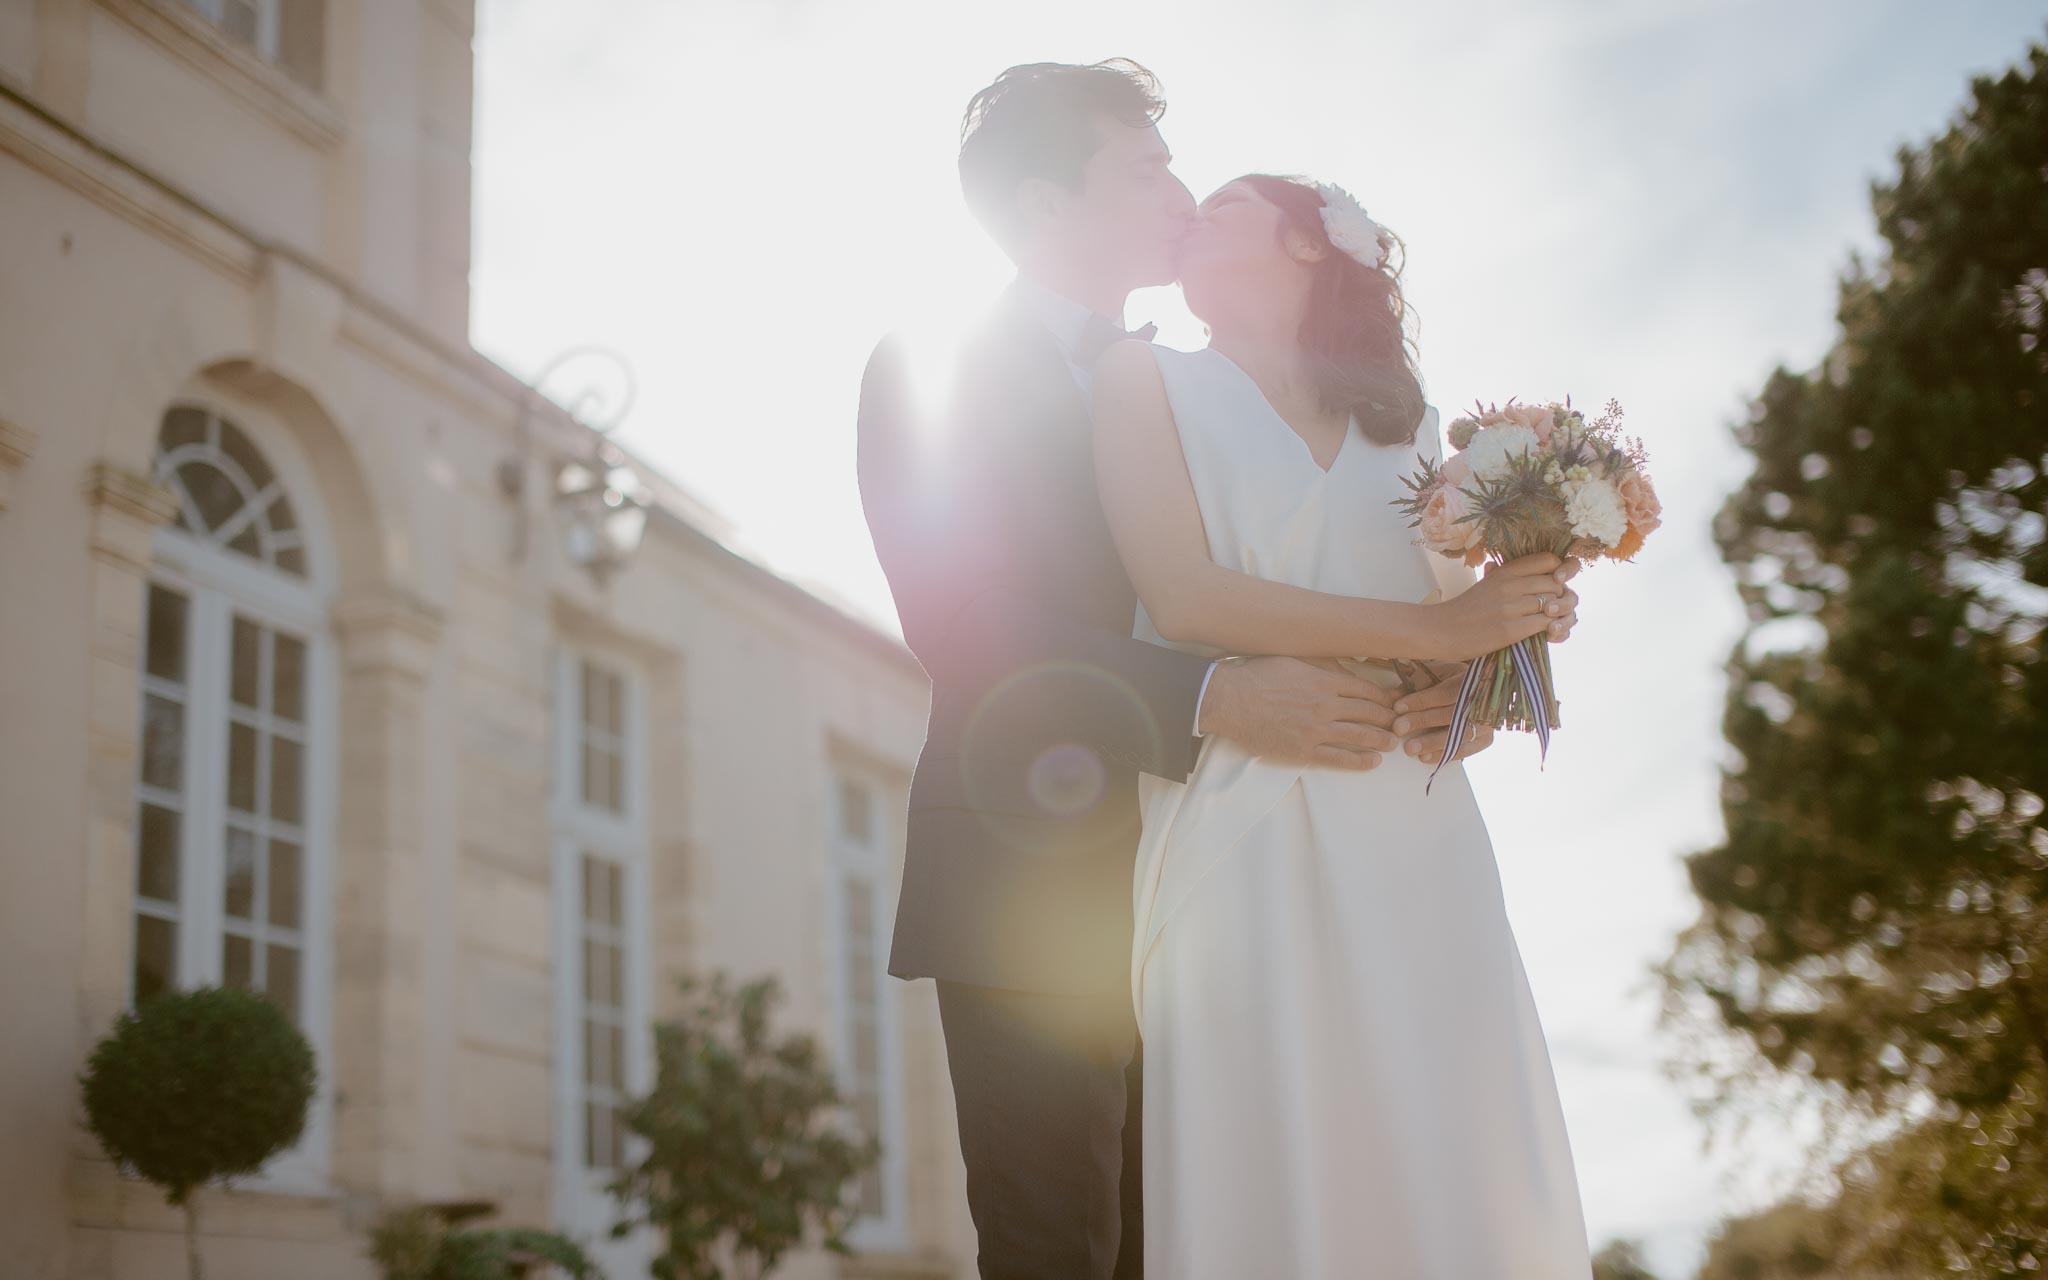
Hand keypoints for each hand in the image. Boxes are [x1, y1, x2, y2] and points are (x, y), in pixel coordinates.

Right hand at [1198, 656, 1400, 769]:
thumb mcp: (1294, 659)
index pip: (1367, 690)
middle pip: (1369, 712)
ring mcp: (1316, 729)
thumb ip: (1322, 665)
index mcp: (1324, 680)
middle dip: (1389, 719)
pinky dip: (1360, 761)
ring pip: (1360, 736)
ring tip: (1394, 743)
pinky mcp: (1304, 750)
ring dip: (1381, 740)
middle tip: (1402, 723)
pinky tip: (1374, 763)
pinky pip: (1339, 758)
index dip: (1386, 697)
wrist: (1230, 700)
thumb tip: (1346, 669)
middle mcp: (1326, 705)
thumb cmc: (1258, 675)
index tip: (1397, 702)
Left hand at [1390, 663, 1496, 764]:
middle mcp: (1483, 703)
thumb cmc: (1452, 679)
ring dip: (1432, 742)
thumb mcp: (1438, 673)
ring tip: (1410, 748)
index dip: (1421, 700)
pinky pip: (1464, 751)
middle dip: (1422, 721)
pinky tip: (1425, 757)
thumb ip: (1418, 683)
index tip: (1398, 707)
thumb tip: (1393, 697)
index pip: (1446, 692)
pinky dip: (1443, 754)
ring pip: (1459, 735)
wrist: (1482, 690)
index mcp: (1472, 680)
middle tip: (1399, 728)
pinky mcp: (1485, 740)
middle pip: (1451, 714)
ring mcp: (1486, 723)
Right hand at [1427, 554, 1577, 659]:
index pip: (1549, 560)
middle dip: (1563, 597)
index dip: (1560, 572)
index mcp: (1505, 571)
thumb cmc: (1464, 610)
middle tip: (1557, 610)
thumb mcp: (1485, 584)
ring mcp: (1511, 606)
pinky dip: (1554, 630)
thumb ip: (1504, 575)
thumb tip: (1521, 569)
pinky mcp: (1511, 629)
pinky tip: (1549, 635)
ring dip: (1562, 616)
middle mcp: (1510, 584)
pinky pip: (1547, 624)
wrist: (1440, 631)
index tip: (1555, 585)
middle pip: (1556, 584)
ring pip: (1556, 604)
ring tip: (1555, 624)